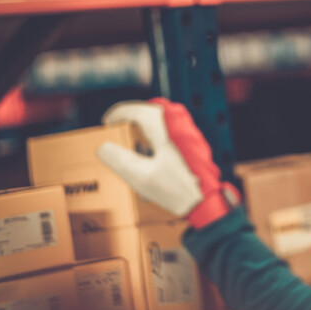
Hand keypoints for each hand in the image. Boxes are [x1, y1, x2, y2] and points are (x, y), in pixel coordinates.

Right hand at [97, 97, 239, 227]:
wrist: (207, 200)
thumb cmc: (178, 188)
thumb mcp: (140, 176)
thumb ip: (118, 159)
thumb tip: (103, 147)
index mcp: (163, 126)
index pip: (134, 109)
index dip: (116, 115)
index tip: (107, 124)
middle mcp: (177, 123)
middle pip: (147, 112)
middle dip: (131, 121)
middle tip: (119, 133)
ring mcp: (188, 132)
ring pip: (159, 121)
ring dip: (144, 129)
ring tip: (134, 147)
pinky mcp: (193, 143)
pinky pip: (169, 131)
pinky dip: (156, 137)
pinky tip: (152, 157)